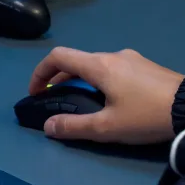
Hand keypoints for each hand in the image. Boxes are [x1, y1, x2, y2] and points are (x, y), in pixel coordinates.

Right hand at [29, 47, 183, 143]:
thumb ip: (73, 127)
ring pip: (97, 66)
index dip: (40, 72)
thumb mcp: (107, 127)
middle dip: (60, 79)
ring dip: (82, 81)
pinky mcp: (148, 68)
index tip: (36, 91)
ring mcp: (133, 59)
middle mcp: (114, 56)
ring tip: (84, 103)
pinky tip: (112, 101)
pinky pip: (115, 69)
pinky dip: (101, 81)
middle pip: (77, 61)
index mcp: (99, 66)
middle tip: (56, 100)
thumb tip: (48, 127)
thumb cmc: (147, 115)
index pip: (58, 57)